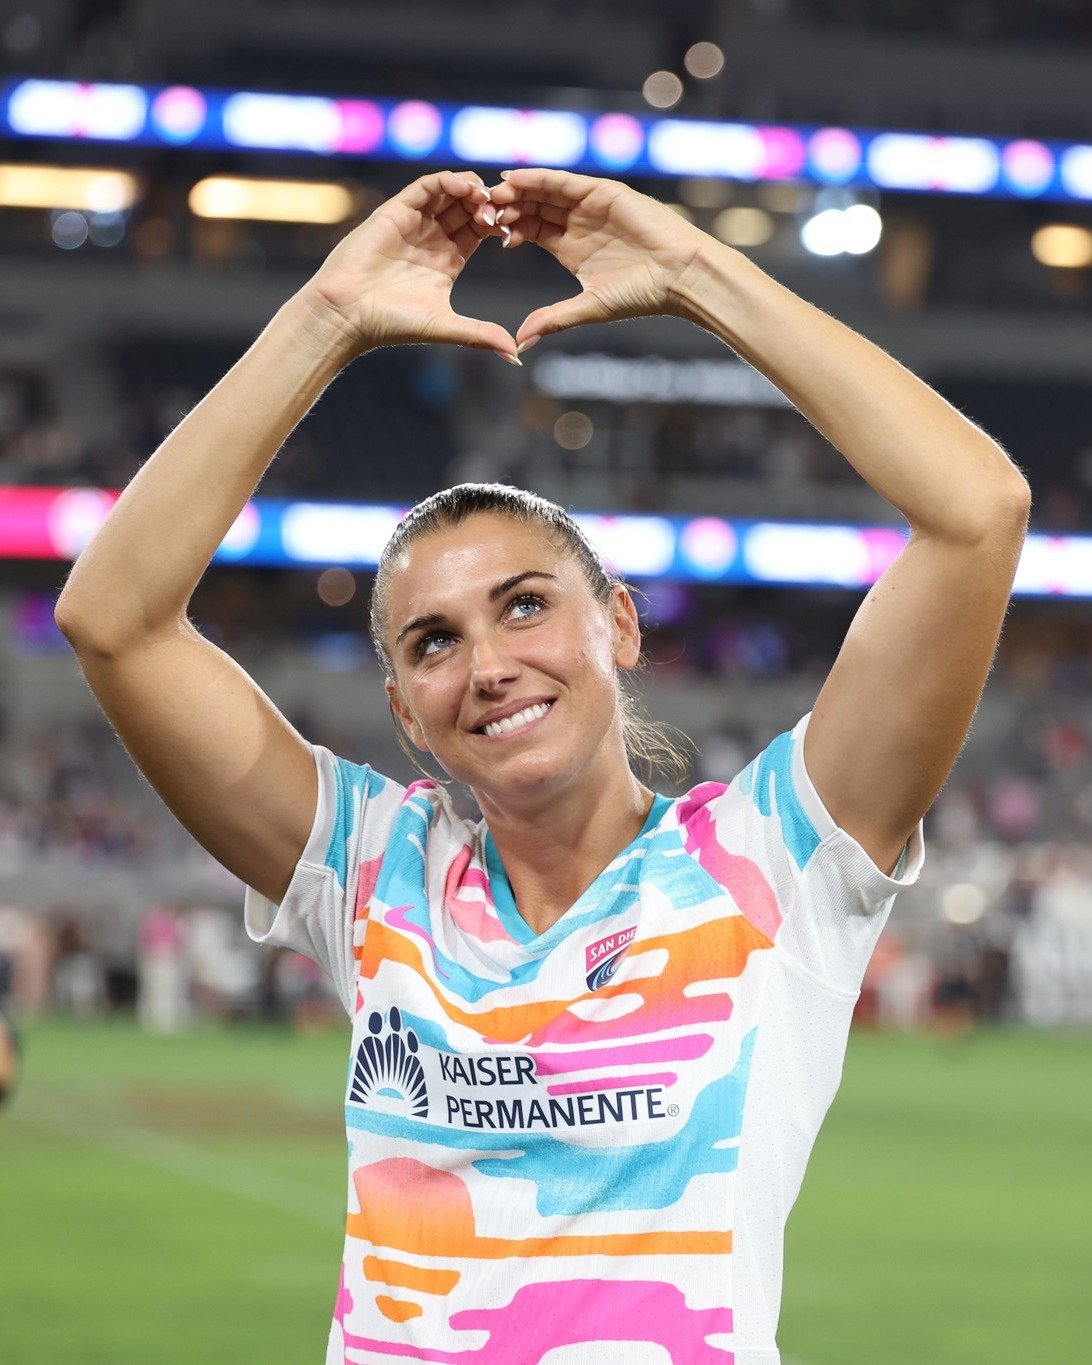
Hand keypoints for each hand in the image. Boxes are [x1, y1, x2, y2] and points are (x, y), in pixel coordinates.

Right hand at [302, 170, 517, 362]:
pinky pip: (426, 187)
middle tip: (503, 209)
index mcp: (448, 260)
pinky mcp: (396, 210)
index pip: (481, 230)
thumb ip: (481, 335)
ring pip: (450, 192)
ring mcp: (415, 222)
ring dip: (472, 189)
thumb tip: (516, 357)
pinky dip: (447, 181)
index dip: (499, 224)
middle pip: (469, 207)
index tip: (512, 230)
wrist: (349, 314)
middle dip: (489, 203)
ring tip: (486, 198)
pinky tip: (464, 188)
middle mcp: (433, 237)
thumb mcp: (447, 327)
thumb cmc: (392, 323)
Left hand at [483, 169, 707, 351]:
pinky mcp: (604, 192)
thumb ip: (553, 319)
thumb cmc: (641, 295)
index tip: (484, 233)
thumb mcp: (588, 308)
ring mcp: (591, 205)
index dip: (508, 230)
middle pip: (533, 208)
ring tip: (492, 190)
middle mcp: (578, 223)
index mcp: (571, 248)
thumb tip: (519, 343)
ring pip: (545, 192)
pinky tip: (516, 178)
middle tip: (480, 206)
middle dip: (507, 206)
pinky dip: (540, 178)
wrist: (679, 276)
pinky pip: (565, 181)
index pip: (531, 231)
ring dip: (518, 190)